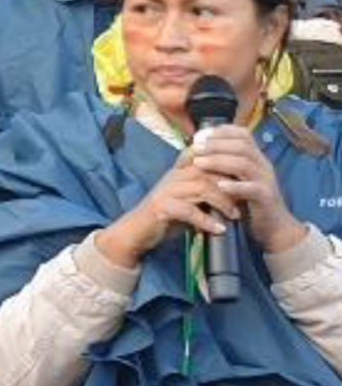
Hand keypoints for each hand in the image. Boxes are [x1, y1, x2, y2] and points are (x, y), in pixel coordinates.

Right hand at [100, 141, 236, 267]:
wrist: (137, 231)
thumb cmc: (168, 214)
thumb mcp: (189, 196)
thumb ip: (208, 187)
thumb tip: (239, 186)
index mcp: (180, 170)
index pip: (206, 154)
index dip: (226, 160)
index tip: (246, 175)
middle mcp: (174, 176)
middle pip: (208, 170)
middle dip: (231, 184)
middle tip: (248, 197)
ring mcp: (167, 191)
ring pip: (202, 188)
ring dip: (223, 203)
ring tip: (236, 215)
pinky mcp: (162, 208)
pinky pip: (189, 211)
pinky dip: (207, 221)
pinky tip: (219, 229)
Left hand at [188, 123, 309, 254]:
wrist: (273, 227)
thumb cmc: (248, 201)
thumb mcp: (235, 179)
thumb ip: (222, 165)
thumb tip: (196, 150)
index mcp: (255, 158)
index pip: (242, 135)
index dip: (220, 132)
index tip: (199, 135)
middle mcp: (263, 165)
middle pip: (241, 146)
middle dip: (215, 144)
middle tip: (194, 147)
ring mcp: (266, 181)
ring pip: (245, 164)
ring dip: (219, 161)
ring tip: (198, 163)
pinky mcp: (266, 198)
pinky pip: (252, 189)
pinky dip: (235, 186)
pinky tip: (219, 185)